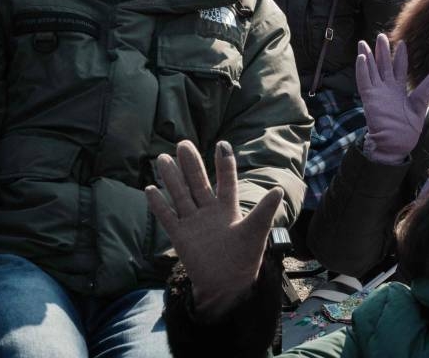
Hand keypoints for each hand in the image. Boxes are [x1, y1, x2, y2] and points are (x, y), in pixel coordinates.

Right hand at [146, 140, 282, 320]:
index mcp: (229, 208)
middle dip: (191, 164)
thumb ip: (264, 211)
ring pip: (180, 195)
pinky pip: (167, 218)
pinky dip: (159, 205)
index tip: (222, 144)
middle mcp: (209, 211)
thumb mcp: (256, 232)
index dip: (224, 164)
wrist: (227, 285)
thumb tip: (279, 190)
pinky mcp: (181, 237)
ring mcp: (193, 222)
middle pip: (198, 183)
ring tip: (163, 158)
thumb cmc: (244, 258)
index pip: (226, 181)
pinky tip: (149, 189)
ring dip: (172, 178)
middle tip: (183, 144)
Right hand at [357, 35, 428, 163]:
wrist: (396, 143)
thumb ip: (424, 90)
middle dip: (382, 50)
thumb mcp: (419, 106)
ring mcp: (377, 92)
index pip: (399, 68)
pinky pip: (364, 80)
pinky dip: (362, 69)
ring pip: (371, 69)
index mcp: (399, 90)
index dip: (400, 56)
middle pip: (383, 65)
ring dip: (368, 56)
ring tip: (364, 42)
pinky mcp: (369, 97)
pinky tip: (361, 57)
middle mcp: (387, 88)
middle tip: (381, 36)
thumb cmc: (408, 129)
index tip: (402, 43)